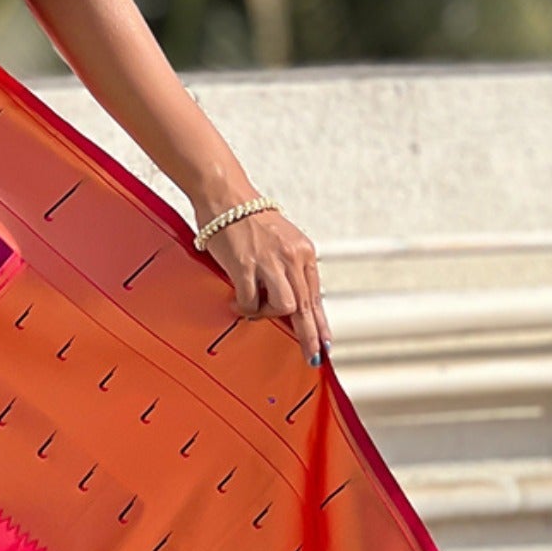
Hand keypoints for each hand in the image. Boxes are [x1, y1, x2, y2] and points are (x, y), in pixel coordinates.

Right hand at [198, 205, 330, 366]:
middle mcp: (291, 256)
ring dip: (269, 315)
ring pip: (284, 307)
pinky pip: (252, 301)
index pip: (316, 295)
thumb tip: (292, 299)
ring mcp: (269, 262)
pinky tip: (237, 302)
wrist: (226, 196)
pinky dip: (246, 308)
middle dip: (310, 335)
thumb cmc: (247, 218)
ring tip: (255, 309)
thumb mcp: (280, 240)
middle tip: (312, 355)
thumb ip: (288, 266)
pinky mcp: (245, 265)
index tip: (326, 342)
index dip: (321, 322)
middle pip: (306, 306)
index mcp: (303, 252)